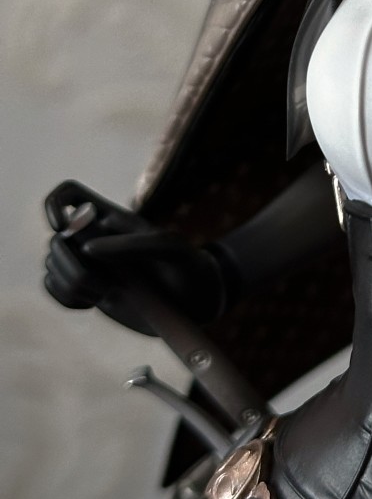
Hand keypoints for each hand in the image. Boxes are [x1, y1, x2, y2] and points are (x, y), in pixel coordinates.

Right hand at [44, 180, 225, 335]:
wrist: (193, 304)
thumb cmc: (187, 267)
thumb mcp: (171, 249)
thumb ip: (133, 244)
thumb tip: (89, 249)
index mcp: (111, 218)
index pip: (68, 194)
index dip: (55, 205)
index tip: (63, 228)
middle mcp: (94, 238)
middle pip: (55, 240)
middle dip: (71, 264)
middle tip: (108, 283)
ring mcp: (88, 264)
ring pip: (51, 264)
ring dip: (72, 283)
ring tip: (107, 292)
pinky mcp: (86, 289)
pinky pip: (52, 288)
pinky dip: (66, 297)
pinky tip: (93, 302)